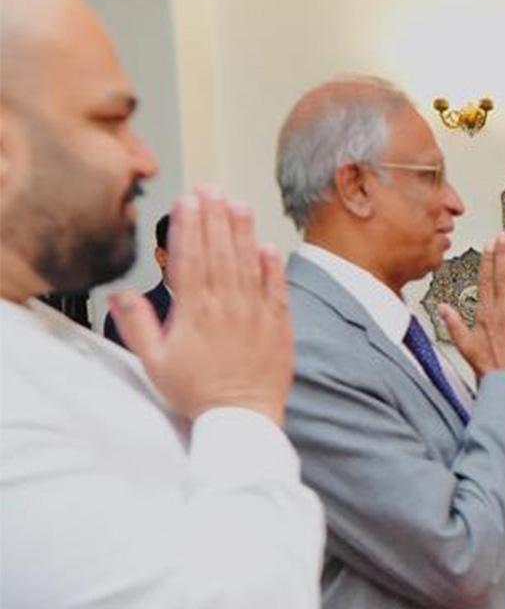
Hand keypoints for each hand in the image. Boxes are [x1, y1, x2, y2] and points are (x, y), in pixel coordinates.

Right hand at [115, 190, 292, 425]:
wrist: (242, 419)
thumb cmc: (197, 394)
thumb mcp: (155, 363)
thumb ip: (138, 326)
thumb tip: (121, 295)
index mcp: (194, 312)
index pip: (191, 257)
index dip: (189, 225)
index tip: (188, 199)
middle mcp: (227, 307)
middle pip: (220, 252)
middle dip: (214, 216)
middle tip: (211, 189)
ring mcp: (255, 314)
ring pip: (248, 263)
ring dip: (242, 231)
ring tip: (237, 204)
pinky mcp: (278, 325)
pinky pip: (276, 289)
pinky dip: (272, 266)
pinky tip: (267, 245)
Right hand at [444, 233, 504, 382]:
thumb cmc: (490, 368)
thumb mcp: (465, 346)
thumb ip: (453, 324)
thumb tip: (441, 308)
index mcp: (485, 315)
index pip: (486, 280)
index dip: (488, 260)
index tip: (490, 245)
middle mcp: (503, 312)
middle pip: (503, 276)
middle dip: (504, 253)